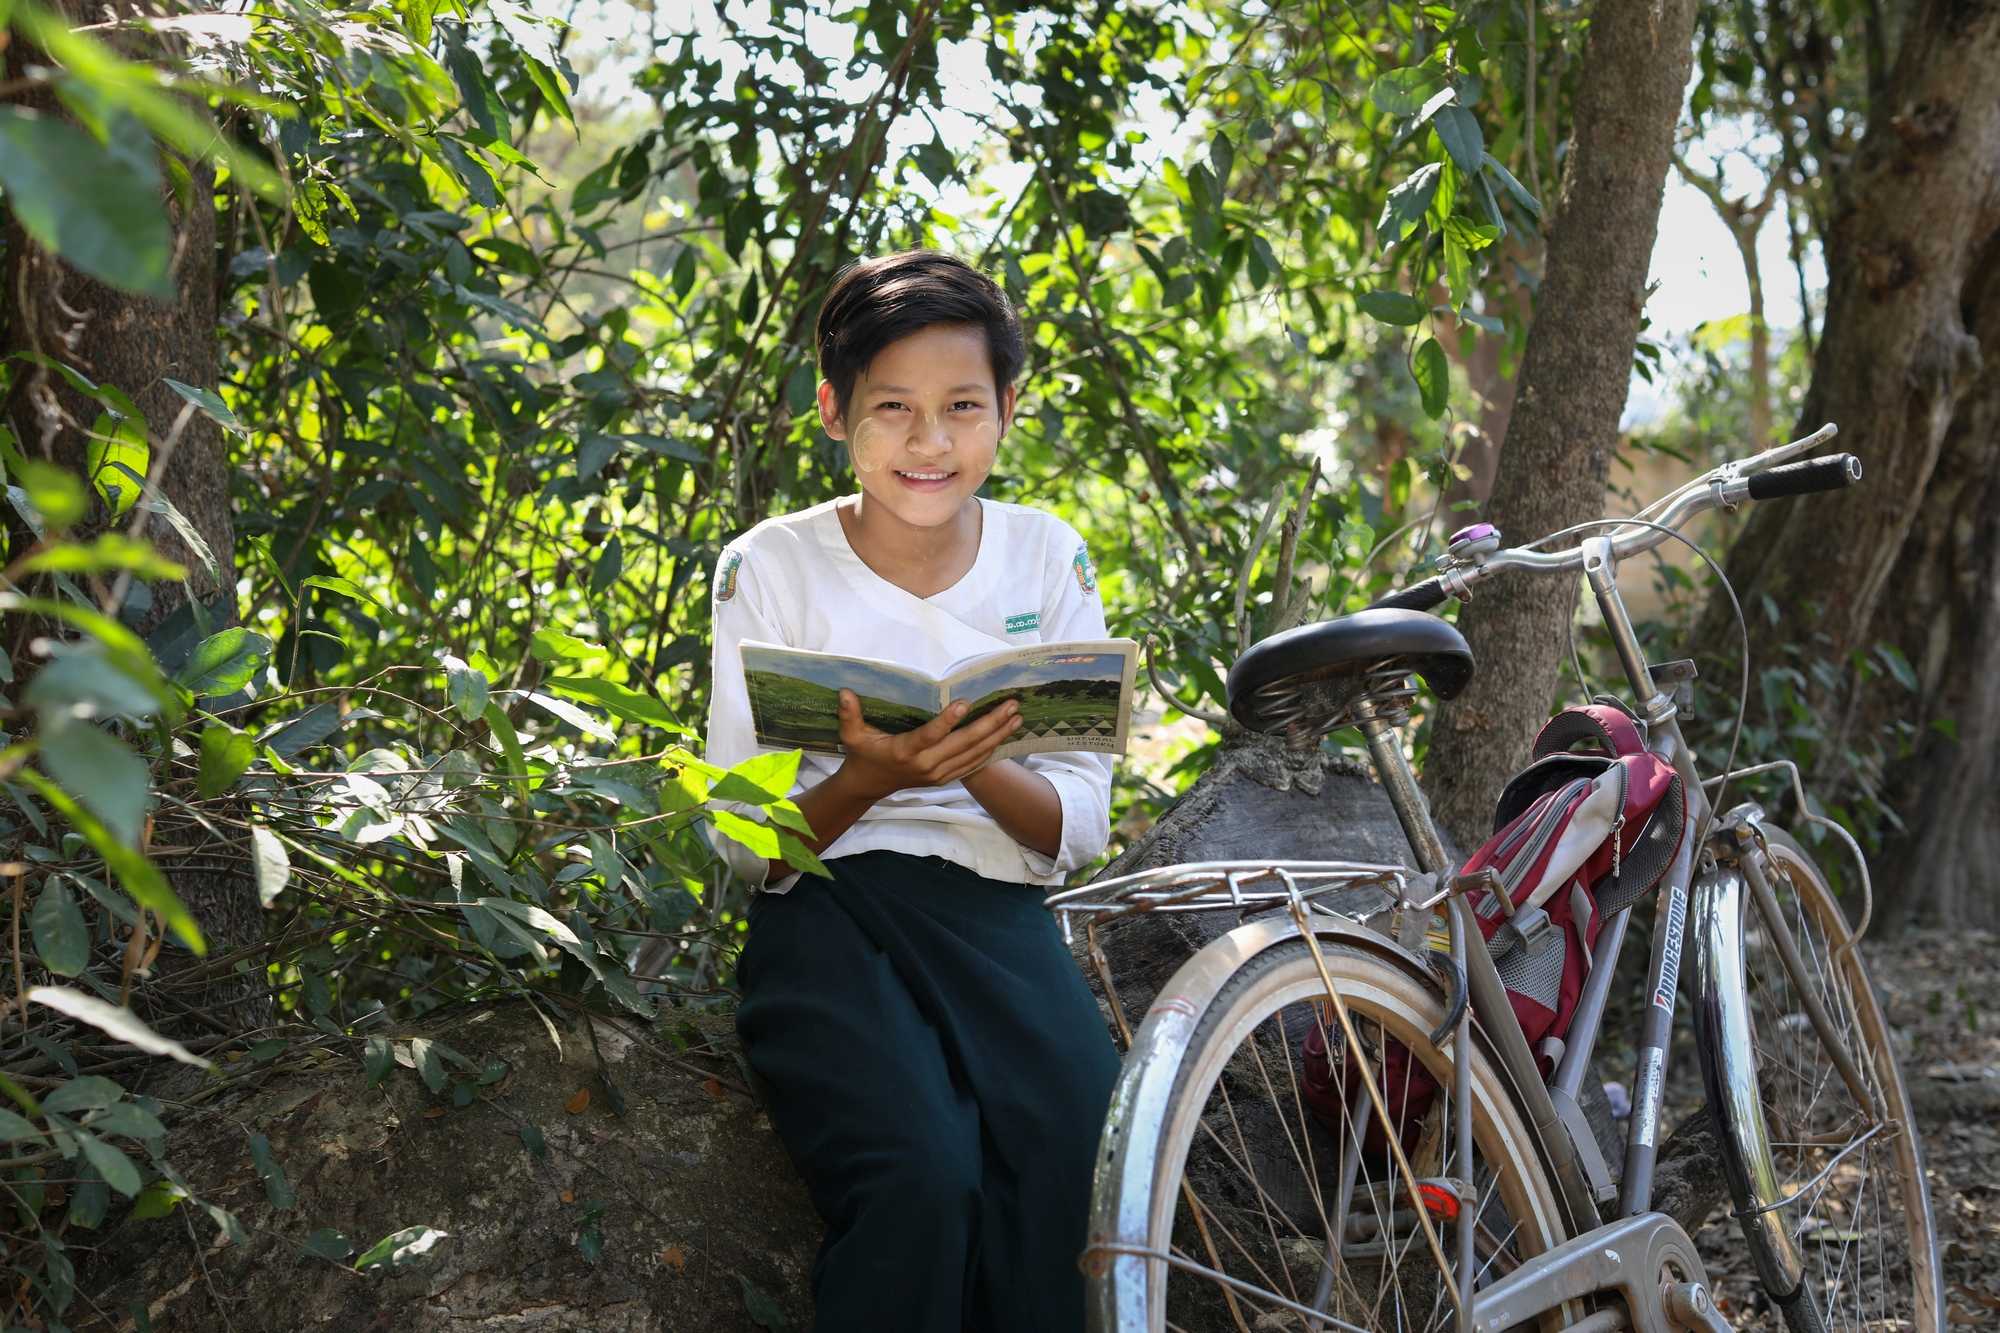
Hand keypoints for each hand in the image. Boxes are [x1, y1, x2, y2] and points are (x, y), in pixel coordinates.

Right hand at [835, 691, 1022, 800]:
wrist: (870, 785)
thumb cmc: (862, 754)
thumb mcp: (852, 735)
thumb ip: (850, 714)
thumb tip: (845, 692)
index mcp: (905, 751)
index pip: (930, 735)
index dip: (947, 721)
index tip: (965, 703)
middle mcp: (926, 765)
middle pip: (963, 744)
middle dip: (990, 724)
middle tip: (1010, 705)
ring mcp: (938, 774)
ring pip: (974, 754)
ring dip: (997, 735)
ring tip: (1016, 717)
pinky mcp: (946, 778)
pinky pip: (974, 764)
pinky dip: (991, 749)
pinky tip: (1006, 734)